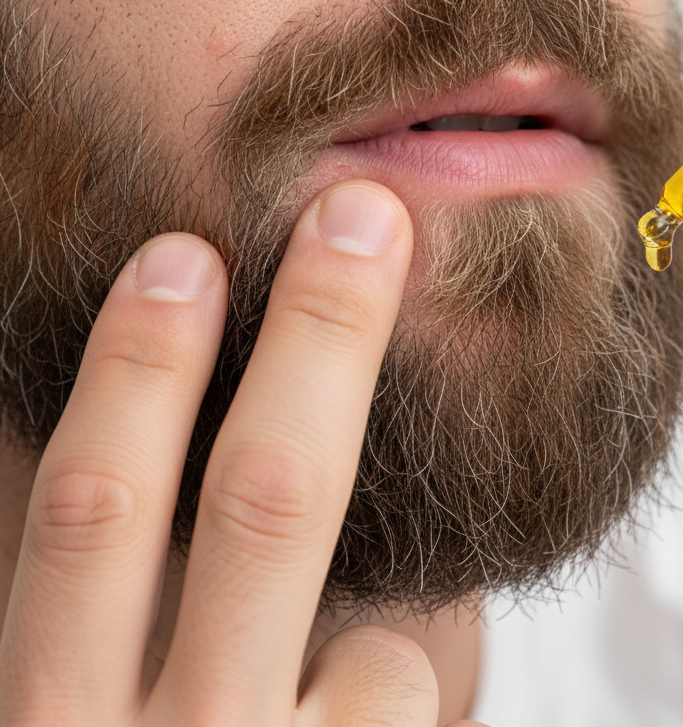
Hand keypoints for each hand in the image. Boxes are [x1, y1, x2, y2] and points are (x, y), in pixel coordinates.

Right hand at [0, 181, 482, 725]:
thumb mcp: (90, 706)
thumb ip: (121, 617)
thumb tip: (181, 448)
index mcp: (52, 701)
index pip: (92, 507)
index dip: (137, 369)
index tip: (183, 252)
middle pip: (261, 506)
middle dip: (319, 343)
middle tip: (361, 217)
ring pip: (394, 654)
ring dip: (394, 641)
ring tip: (348, 650)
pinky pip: (416, 705)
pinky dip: (404, 702)